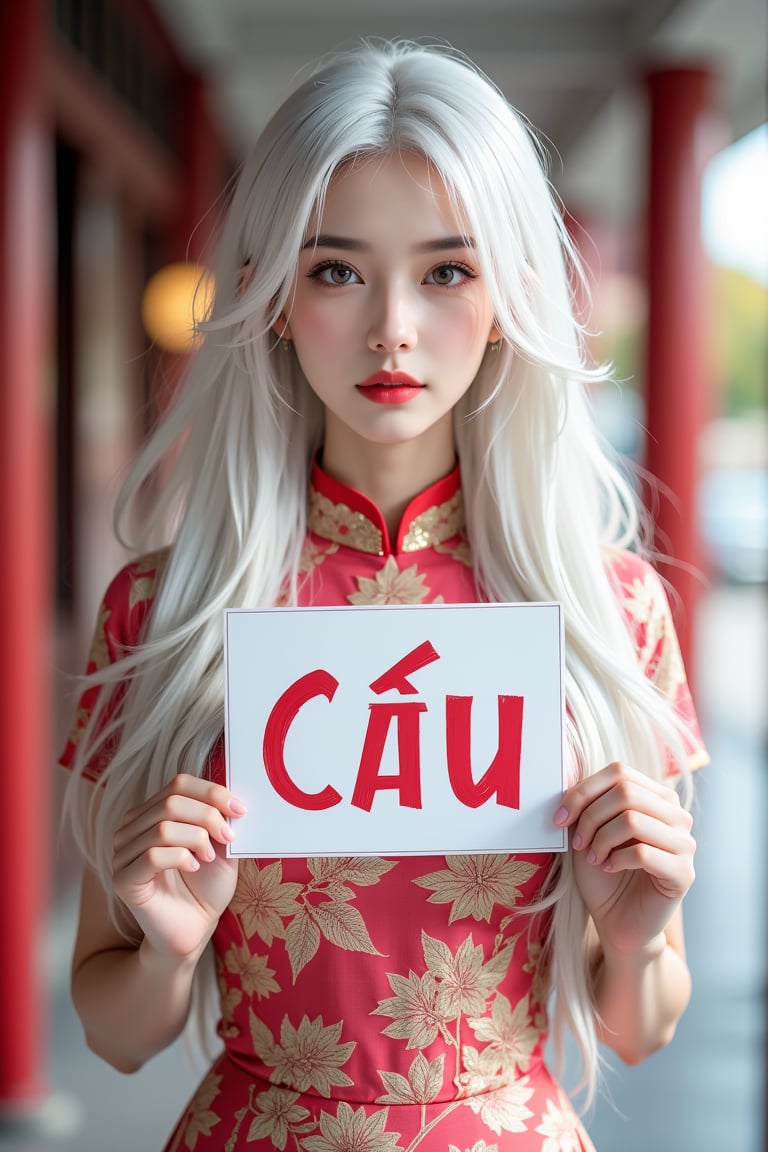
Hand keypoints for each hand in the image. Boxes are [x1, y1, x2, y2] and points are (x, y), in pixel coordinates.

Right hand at [112, 774, 246, 961]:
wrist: (195, 929)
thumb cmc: (206, 886)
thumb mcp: (220, 845)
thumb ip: (220, 820)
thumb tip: (230, 797)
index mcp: (153, 812)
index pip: (179, 784)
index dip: (212, 792)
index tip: (240, 810)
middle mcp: (132, 828)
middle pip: (171, 801)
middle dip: (208, 816)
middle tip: (228, 838)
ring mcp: (123, 853)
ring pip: (162, 827)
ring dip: (197, 839)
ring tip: (208, 857)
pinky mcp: (123, 879)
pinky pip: (152, 855)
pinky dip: (181, 857)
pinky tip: (193, 867)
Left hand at [555, 761, 695, 954]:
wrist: (618, 920)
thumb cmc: (603, 872)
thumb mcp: (590, 831)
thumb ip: (588, 804)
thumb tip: (568, 783)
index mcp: (656, 797)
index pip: (619, 772)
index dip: (584, 791)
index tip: (560, 818)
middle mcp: (677, 815)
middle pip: (626, 793)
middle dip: (591, 817)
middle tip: (577, 842)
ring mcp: (685, 843)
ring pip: (632, 820)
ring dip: (601, 840)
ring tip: (593, 857)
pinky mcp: (684, 873)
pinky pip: (642, 853)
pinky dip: (616, 859)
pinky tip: (609, 868)